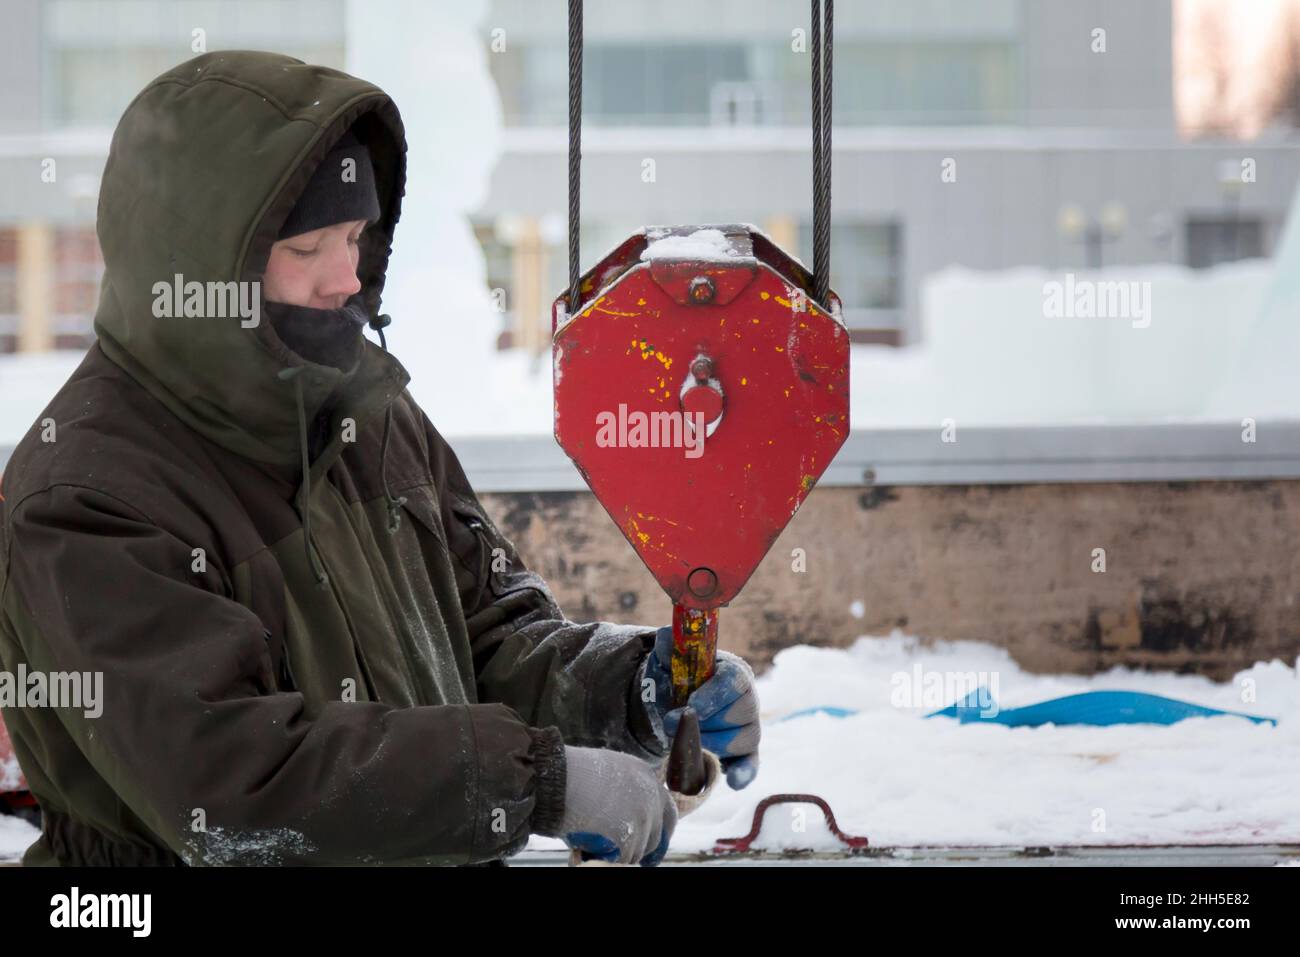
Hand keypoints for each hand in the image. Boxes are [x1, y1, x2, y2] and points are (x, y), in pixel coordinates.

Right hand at [556, 746, 677, 865]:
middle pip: (654, 838)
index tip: (651, 849)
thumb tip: (626, 815)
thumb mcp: (608, 772)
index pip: (668, 814)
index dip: (659, 833)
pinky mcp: (629, 839)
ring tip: (592, 839)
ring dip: (617, 853)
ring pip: (636, 852)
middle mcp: (651, 798)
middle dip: (637, 847)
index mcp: (647, 778)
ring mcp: (642, 820)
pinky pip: (620, 861)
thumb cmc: (571, 775)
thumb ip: (625, 791)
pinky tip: (587, 847)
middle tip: (617, 851)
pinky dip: (604, 859)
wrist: (557, 780)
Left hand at [641, 626, 760, 789]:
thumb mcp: (669, 659)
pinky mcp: (745, 753)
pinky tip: (734, 781)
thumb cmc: (678, 678)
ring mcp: (748, 727)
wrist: (676, 703)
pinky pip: (751, 764)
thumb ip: (669, 645)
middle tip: (673, 721)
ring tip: (686, 739)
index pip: (734, 681)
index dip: (713, 695)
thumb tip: (667, 636)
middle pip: (740, 713)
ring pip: (742, 739)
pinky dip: (744, 772)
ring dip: (711, 742)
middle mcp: (748, 699)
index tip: (690, 705)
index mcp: (733, 672)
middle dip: (705, 721)